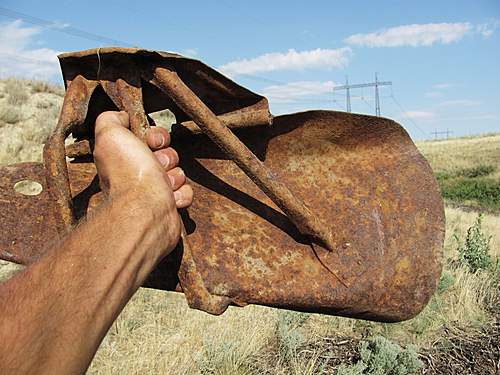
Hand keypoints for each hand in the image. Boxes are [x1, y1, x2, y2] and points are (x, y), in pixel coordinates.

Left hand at [92, 111, 192, 253]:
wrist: (146, 210)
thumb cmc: (129, 175)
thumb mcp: (110, 134)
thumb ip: (112, 119)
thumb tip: (122, 116)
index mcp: (126, 158)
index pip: (149, 139)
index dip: (156, 136)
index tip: (152, 141)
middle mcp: (138, 176)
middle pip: (167, 154)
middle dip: (167, 156)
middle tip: (157, 164)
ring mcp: (154, 193)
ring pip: (178, 173)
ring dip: (175, 176)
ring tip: (163, 185)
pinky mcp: (169, 208)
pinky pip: (186, 192)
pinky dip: (181, 194)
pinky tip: (170, 198)